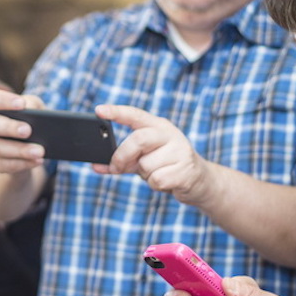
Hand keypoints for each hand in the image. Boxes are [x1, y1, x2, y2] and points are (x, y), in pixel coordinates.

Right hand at [0, 88, 47, 173]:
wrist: (28, 146)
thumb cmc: (31, 120)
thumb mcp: (35, 109)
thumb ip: (33, 106)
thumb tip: (32, 112)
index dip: (1, 100)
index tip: (21, 104)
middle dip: (7, 127)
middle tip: (28, 130)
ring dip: (18, 150)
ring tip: (39, 151)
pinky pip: (3, 165)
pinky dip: (22, 163)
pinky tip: (37, 160)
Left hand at [96, 104, 213, 205]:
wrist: (199, 181)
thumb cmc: (166, 166)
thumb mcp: (143, 159)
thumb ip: (121, 161)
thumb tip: (95, 166)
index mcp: (158, 126)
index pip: (135, 114)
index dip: (116, 111)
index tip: (99, 110)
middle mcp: (169, 134)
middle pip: (138, 139)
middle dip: (122, 156)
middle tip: (116, 167)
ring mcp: (180, 150)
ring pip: (146, 164)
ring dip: (145, 174)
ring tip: (158, 172)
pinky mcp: (185, 169)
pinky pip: (156, 180)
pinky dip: (156, 185)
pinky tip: (168, 181)